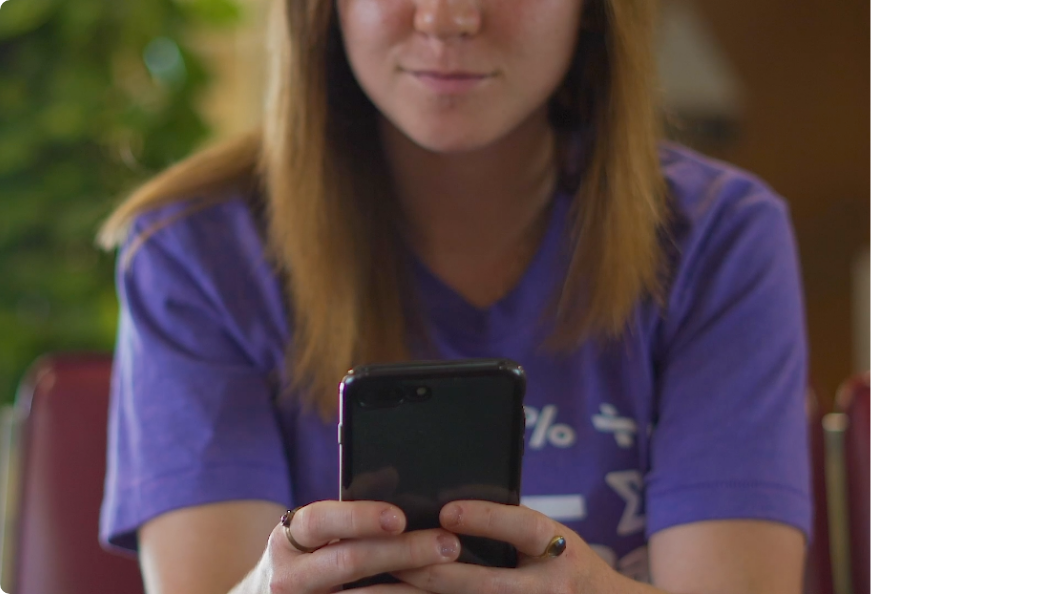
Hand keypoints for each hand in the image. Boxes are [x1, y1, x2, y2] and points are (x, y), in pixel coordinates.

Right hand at [255, 500, 460, 593]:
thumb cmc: (311, 554)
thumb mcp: (319, 529)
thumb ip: (351, 504)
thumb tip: (391, 476)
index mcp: (289, 539)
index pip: (320, 522)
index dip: (359, 518)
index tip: (399, 518)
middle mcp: (293, 577)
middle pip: (351, 562)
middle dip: (404, 552)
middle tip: (447, 545)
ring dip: (415, 586)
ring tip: (453, 575)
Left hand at [391, 500, 629, 593]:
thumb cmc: (566, 567)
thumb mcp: (554, 540)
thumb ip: (509, 528)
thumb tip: (442, 509)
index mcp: (559, 551)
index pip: (524, 529)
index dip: (487, 518)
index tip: (446, 511)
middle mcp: (547, 589)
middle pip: (481, 583)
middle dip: (427, 569)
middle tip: (381, 556)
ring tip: (365, 593)